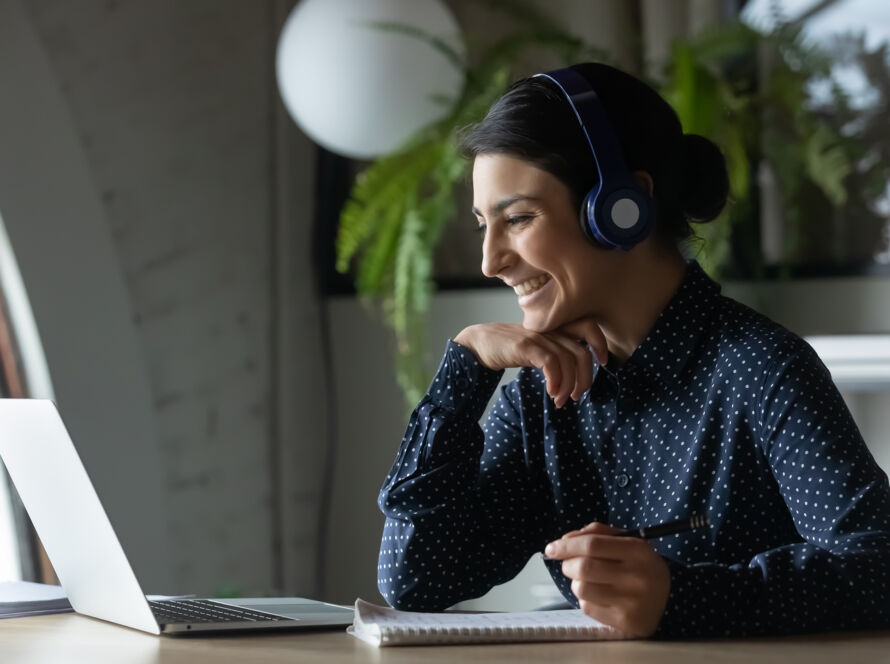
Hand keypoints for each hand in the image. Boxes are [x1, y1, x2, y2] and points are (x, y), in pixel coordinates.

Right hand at [453, 318, 607, 407]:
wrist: (478, 343)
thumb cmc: (509, 349)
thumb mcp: (537, 348)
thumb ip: (556, 354)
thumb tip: (575, 376)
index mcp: (555, 328)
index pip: (588, 326)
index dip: (600, 344)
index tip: (602, 363)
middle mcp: (549, 330)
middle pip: (582, 352)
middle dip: (585, 378)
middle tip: (577, 396)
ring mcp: (537, 337)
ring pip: (567, 361)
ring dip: (568, 386)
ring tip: (560, 400)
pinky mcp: (525, 346)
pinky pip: (550, 362)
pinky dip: (556, 381)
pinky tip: (551, 392)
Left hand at [544, 522, 670, 636]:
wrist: (667, 599)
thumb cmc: (638, 566)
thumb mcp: (626, 542)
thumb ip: (596, 534)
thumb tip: (564, 541)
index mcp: (637, 550)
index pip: (591, 545)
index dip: (566, 545)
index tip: (551, 548)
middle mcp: (637, 576)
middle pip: (583, 567)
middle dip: (567, 564)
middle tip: (570, 565)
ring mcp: (632, 601)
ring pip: (581, 589)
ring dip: (576, 583)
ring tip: (587, 581)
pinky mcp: (625, 622)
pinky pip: (587, 608)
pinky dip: (585, 600)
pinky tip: (599, 596)